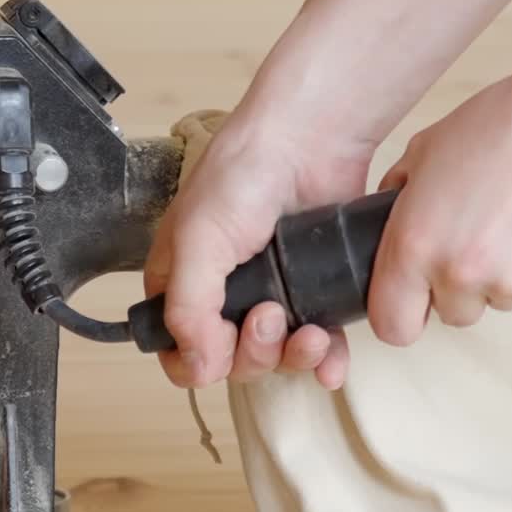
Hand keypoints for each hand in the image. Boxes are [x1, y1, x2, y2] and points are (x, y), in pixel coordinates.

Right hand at [144, 107, 372, 389]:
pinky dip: (326, 359)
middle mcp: (224, 296)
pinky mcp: (314, 291)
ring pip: (278, 358)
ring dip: (293, 357)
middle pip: (233, 363)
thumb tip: (200, 371)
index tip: (222, 346)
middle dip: (255, 353)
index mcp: (181, 285)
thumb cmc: (243, 175)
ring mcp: (272, 295)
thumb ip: (188, 310)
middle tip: (269, 315)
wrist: (310, 140)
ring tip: (309, 332)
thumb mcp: (197, 242)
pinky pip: (319, 345)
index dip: (200, 362)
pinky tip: (332, 361)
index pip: (178, 352)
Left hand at [369, 41, 511, 344]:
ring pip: (491, 302)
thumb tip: (383, 238)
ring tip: (500, 224)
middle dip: (452, 288)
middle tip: (464, 239)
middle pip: (449, 315)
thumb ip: (391, 206)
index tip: (409, 297)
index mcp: (414, 247)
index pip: (393, 327)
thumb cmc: (494, 127)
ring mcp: (508, 280)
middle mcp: (459, 272)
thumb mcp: (419, 157)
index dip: (399, 313)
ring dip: (491, 276)